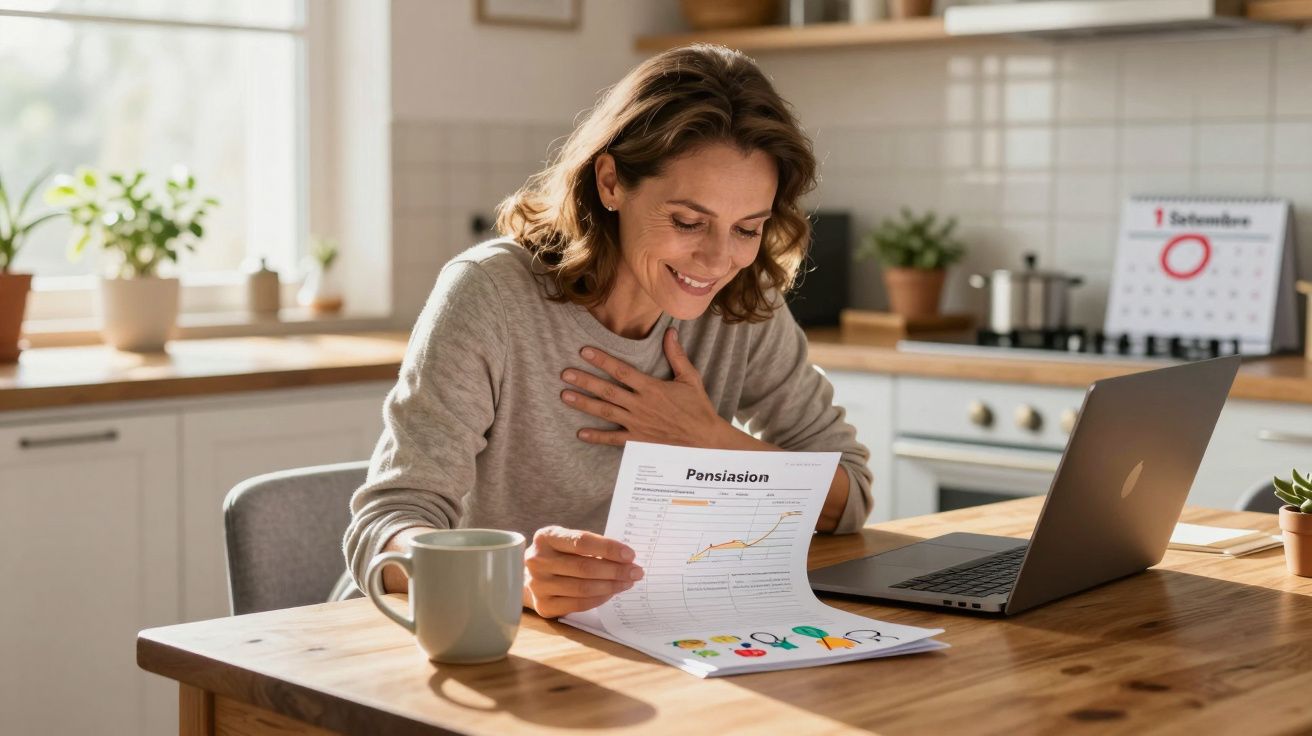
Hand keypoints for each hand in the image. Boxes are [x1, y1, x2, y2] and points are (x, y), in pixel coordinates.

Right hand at [523, 526, 643, 617]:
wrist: (531, 576)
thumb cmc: (559, 555)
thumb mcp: (567, 542)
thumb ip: (591, 545)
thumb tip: (626, 558)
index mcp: (545, 537)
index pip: (581, 542)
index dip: (608, 548)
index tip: (630, 555)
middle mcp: (537, 561)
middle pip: (584, 567)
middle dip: (615, 570)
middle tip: (636, 571)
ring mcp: (538, 585)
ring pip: (583, 588)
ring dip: (611, 586)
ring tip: (627, 582)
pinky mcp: (543, 605)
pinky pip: (578, 604)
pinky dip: (599, 599)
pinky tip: (611, 593)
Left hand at [561, 327, 737, 448]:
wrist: (705, 440)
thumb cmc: (698, 408)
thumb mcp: (690, 378)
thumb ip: (676, 355)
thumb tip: (670, 331)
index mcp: (651, 388)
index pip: (622, 371)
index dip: (602, 360)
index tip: (584, 352)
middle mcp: (640, 405)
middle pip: (607, 391)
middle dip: (585, 381)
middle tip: (565, 374)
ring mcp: (637, 424)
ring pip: (605, 412)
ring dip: (584, 404)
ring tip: (565, 396)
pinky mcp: (638, 440)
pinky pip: (614, 439)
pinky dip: (597, 437)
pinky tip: (580, 433)